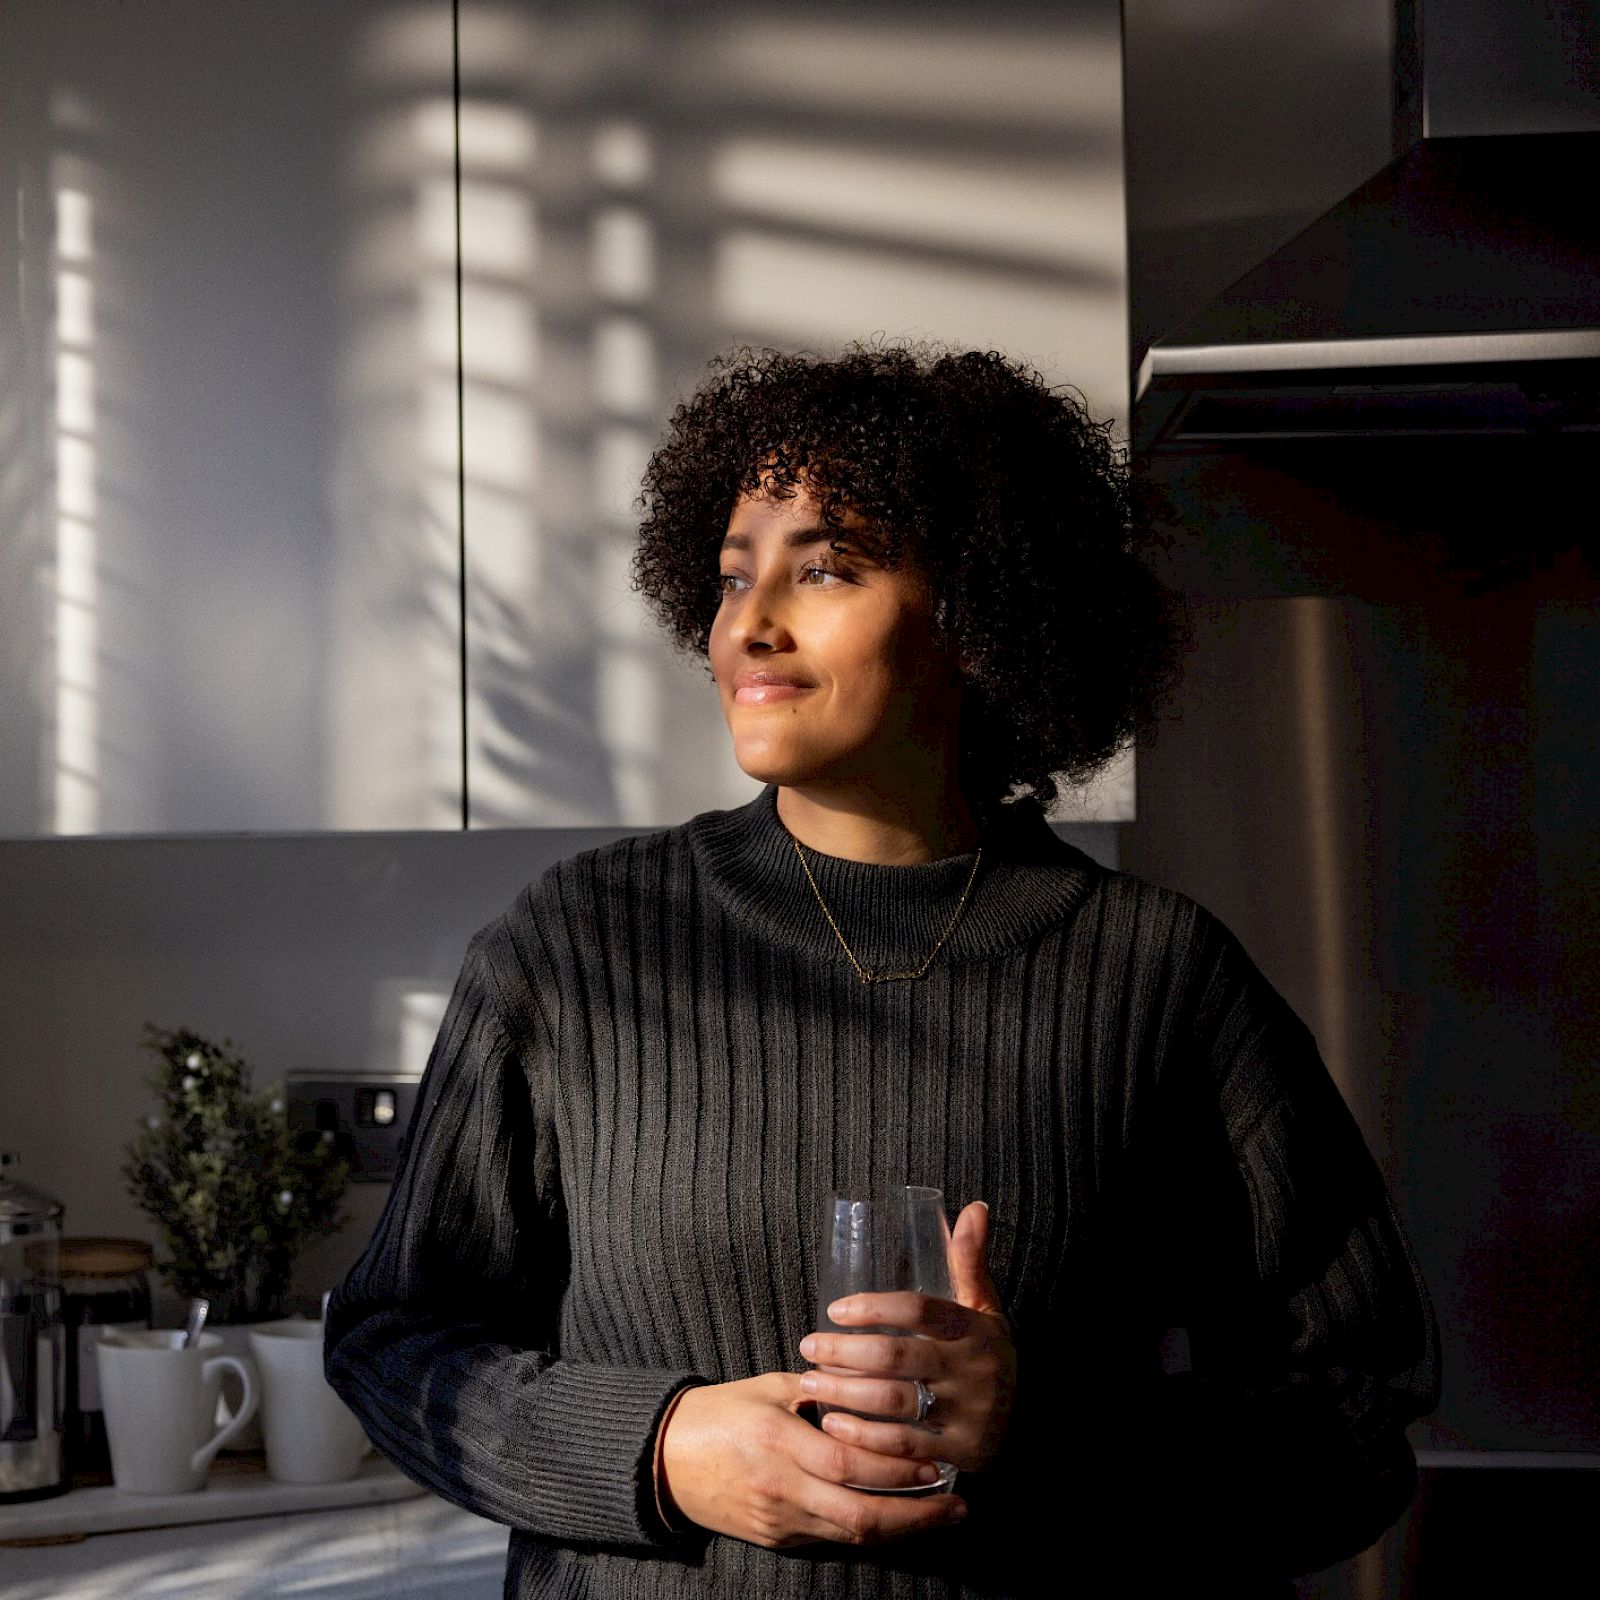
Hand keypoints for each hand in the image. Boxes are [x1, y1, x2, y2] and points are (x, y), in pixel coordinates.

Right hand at [657, 1374, 967, 1548]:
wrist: (666, 1460)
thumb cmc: (720, 1412)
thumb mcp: (768, 1388)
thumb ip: (818, 1390)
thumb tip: (871, 1379)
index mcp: (779, 1442)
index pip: (851, 1464)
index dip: (899, 1471)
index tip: (939, 1463)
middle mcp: (783, 1489)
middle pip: (860, 1515)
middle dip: (916, 1516)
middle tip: (958, 1503)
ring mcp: (781, 1520)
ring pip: (852, 1535)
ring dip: (903, 1529)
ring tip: (943, 1514)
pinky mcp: (779, 1539)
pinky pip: (833, 1537)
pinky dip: (870, 1528)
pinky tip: (899, 1516)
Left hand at [797, 1200, 1017, 1473]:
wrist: (1023, 1423)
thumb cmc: (984, 1354)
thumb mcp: (984, 1309)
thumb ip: (970, 1261)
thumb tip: (974, 1207)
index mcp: (975, 1328)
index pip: (920, 1309)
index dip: (875, 1307)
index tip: (834, 1309)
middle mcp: (974, 1370)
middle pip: (899, 1357)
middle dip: (846, 1352)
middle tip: (809, 1346)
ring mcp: (968, 1413)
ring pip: (896, 1402)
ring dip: (846, 1393)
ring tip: (810, 1382)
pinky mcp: (960, 1452)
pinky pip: (904, 1446)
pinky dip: (865, 1437)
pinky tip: (834, 1423)